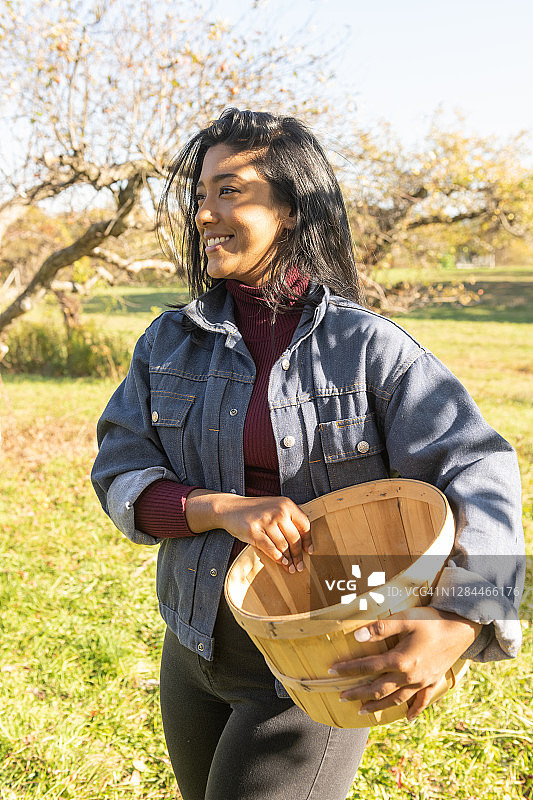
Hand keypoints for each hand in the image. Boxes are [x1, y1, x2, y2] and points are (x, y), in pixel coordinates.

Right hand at [186, 491, 311, 572]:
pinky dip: (277, 558)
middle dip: (298, 555)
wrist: (231, 508)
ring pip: (283, 545)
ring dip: (288, 559)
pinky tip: (281, 563)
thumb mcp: (275, 507)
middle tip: (300, 565)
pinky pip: (270, 549)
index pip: (304, 524)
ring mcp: (265, 521)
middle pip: (294, 538)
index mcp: (286, 504)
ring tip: (291, 568)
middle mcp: (278, 511)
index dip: (308, 540)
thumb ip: (289, 519)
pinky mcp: (254, 531)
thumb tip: (303, 543)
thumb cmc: (256, 511)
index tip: (309, 551)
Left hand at [329, 607, 481, 719]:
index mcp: (400, 660)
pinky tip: (406, 718)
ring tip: (362, 711)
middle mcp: (410, 676)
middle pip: (378, 689)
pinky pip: (422, 701)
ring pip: (396, 699)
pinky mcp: (433, 681)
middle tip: (341, 697)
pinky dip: (413, 710)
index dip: (348, 669)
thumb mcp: (404, 619)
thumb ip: (380, 628)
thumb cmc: (430, 620)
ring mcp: (422, 682)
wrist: (462, 628)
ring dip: (378, 706)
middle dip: (358, 693)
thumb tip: (357, 636)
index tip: (332, 671)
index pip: (367, 667)